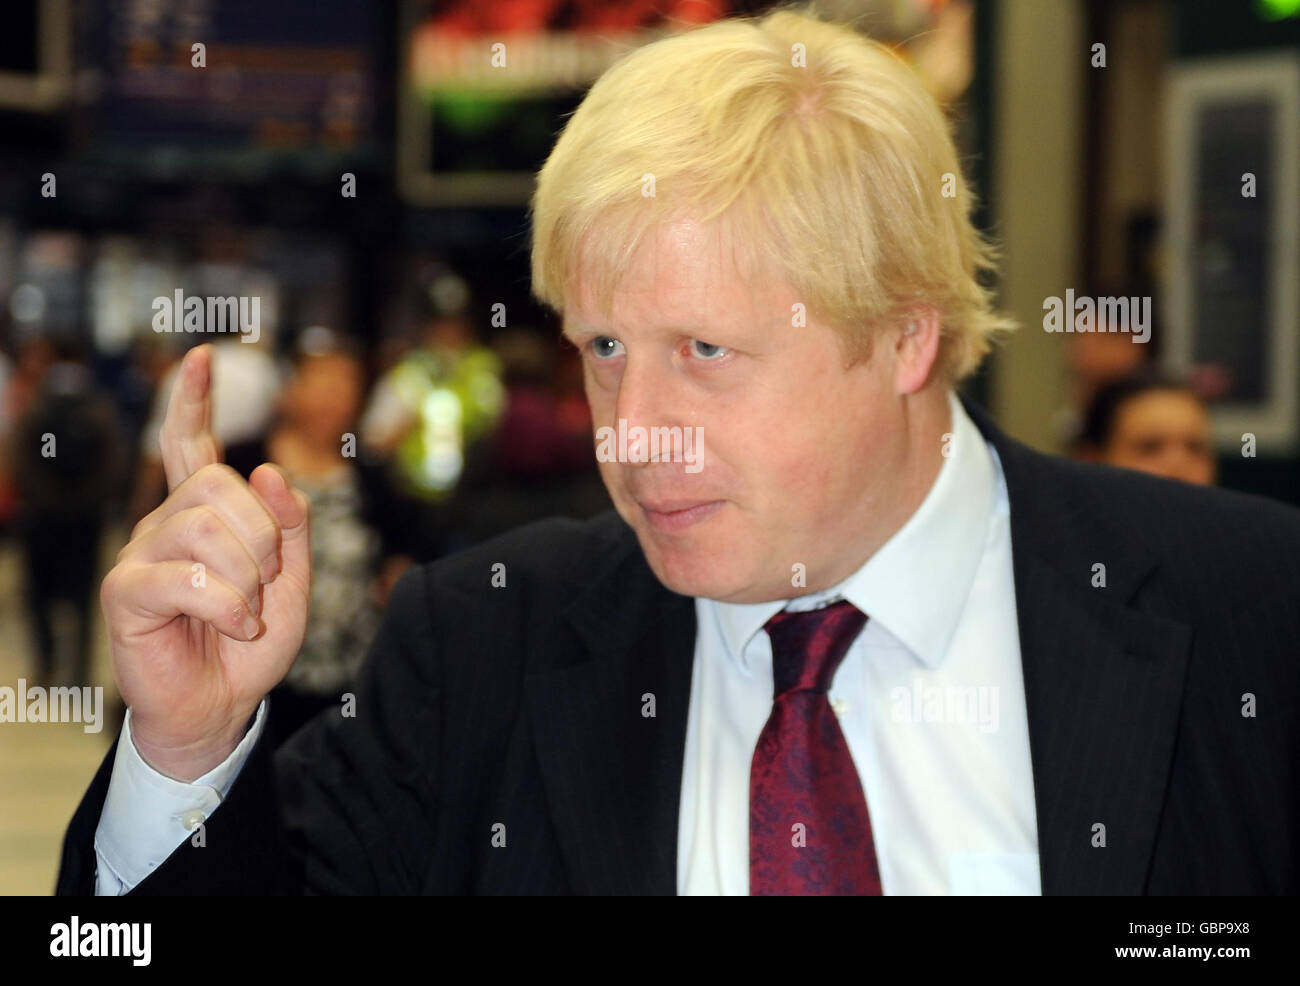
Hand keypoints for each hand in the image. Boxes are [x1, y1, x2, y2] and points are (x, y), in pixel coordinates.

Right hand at [101, 344, 311, 780]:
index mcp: (203, 515)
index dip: (195, 402)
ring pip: (208, 529)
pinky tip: (235, 628)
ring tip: (245, 613)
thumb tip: (267, 469)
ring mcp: (140, 554)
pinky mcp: (127, 591)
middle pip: (220, 487)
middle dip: (263, 538)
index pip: (191, 445)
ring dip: (248, 578)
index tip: (205, 358)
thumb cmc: (251, 644)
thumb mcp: (294, 582)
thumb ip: (292, 526)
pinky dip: (230, 606)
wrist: (220, 707)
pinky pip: (190, 577)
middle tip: (264, 586)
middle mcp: (165, 523)